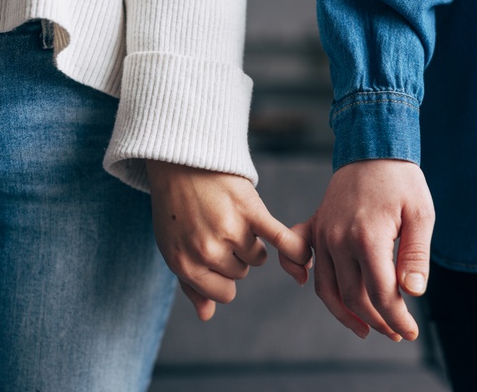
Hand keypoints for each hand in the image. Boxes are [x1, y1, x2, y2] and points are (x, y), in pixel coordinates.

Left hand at [146, 160, 311, 320]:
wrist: (181, 159)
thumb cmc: (176, 206)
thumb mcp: (173, 247)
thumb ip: (190, 284)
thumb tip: (207, 316)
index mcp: (185, 264)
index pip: (224, 293)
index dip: (224, 277)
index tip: (218, 258)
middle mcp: (207, 251)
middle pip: (242, 273)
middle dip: (235, 255)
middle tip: (218, 226)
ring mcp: (230, 231)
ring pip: (258, 256)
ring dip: (251, 241)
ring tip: (232, 217)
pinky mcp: (251, 211)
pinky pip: (281, 241)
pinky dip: (295, 250)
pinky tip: (303, 258)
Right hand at [284, 160, 433, 340]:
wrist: (372, 148)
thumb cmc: (401, 181)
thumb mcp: (421, 215)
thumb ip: (416, 256)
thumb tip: (412, 293)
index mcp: (367, 237)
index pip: (381, 294)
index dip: (397, 319)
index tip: (411, 332)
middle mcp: (338, 240)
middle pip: (353, 297)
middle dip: (377, 321)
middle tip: (397, 332)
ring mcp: (322, 234)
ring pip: (327, 288)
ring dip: (345, 314)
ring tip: (365, 329)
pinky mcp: (315, 227)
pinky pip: (297, 257)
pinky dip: (299, 275)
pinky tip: (312, 287)